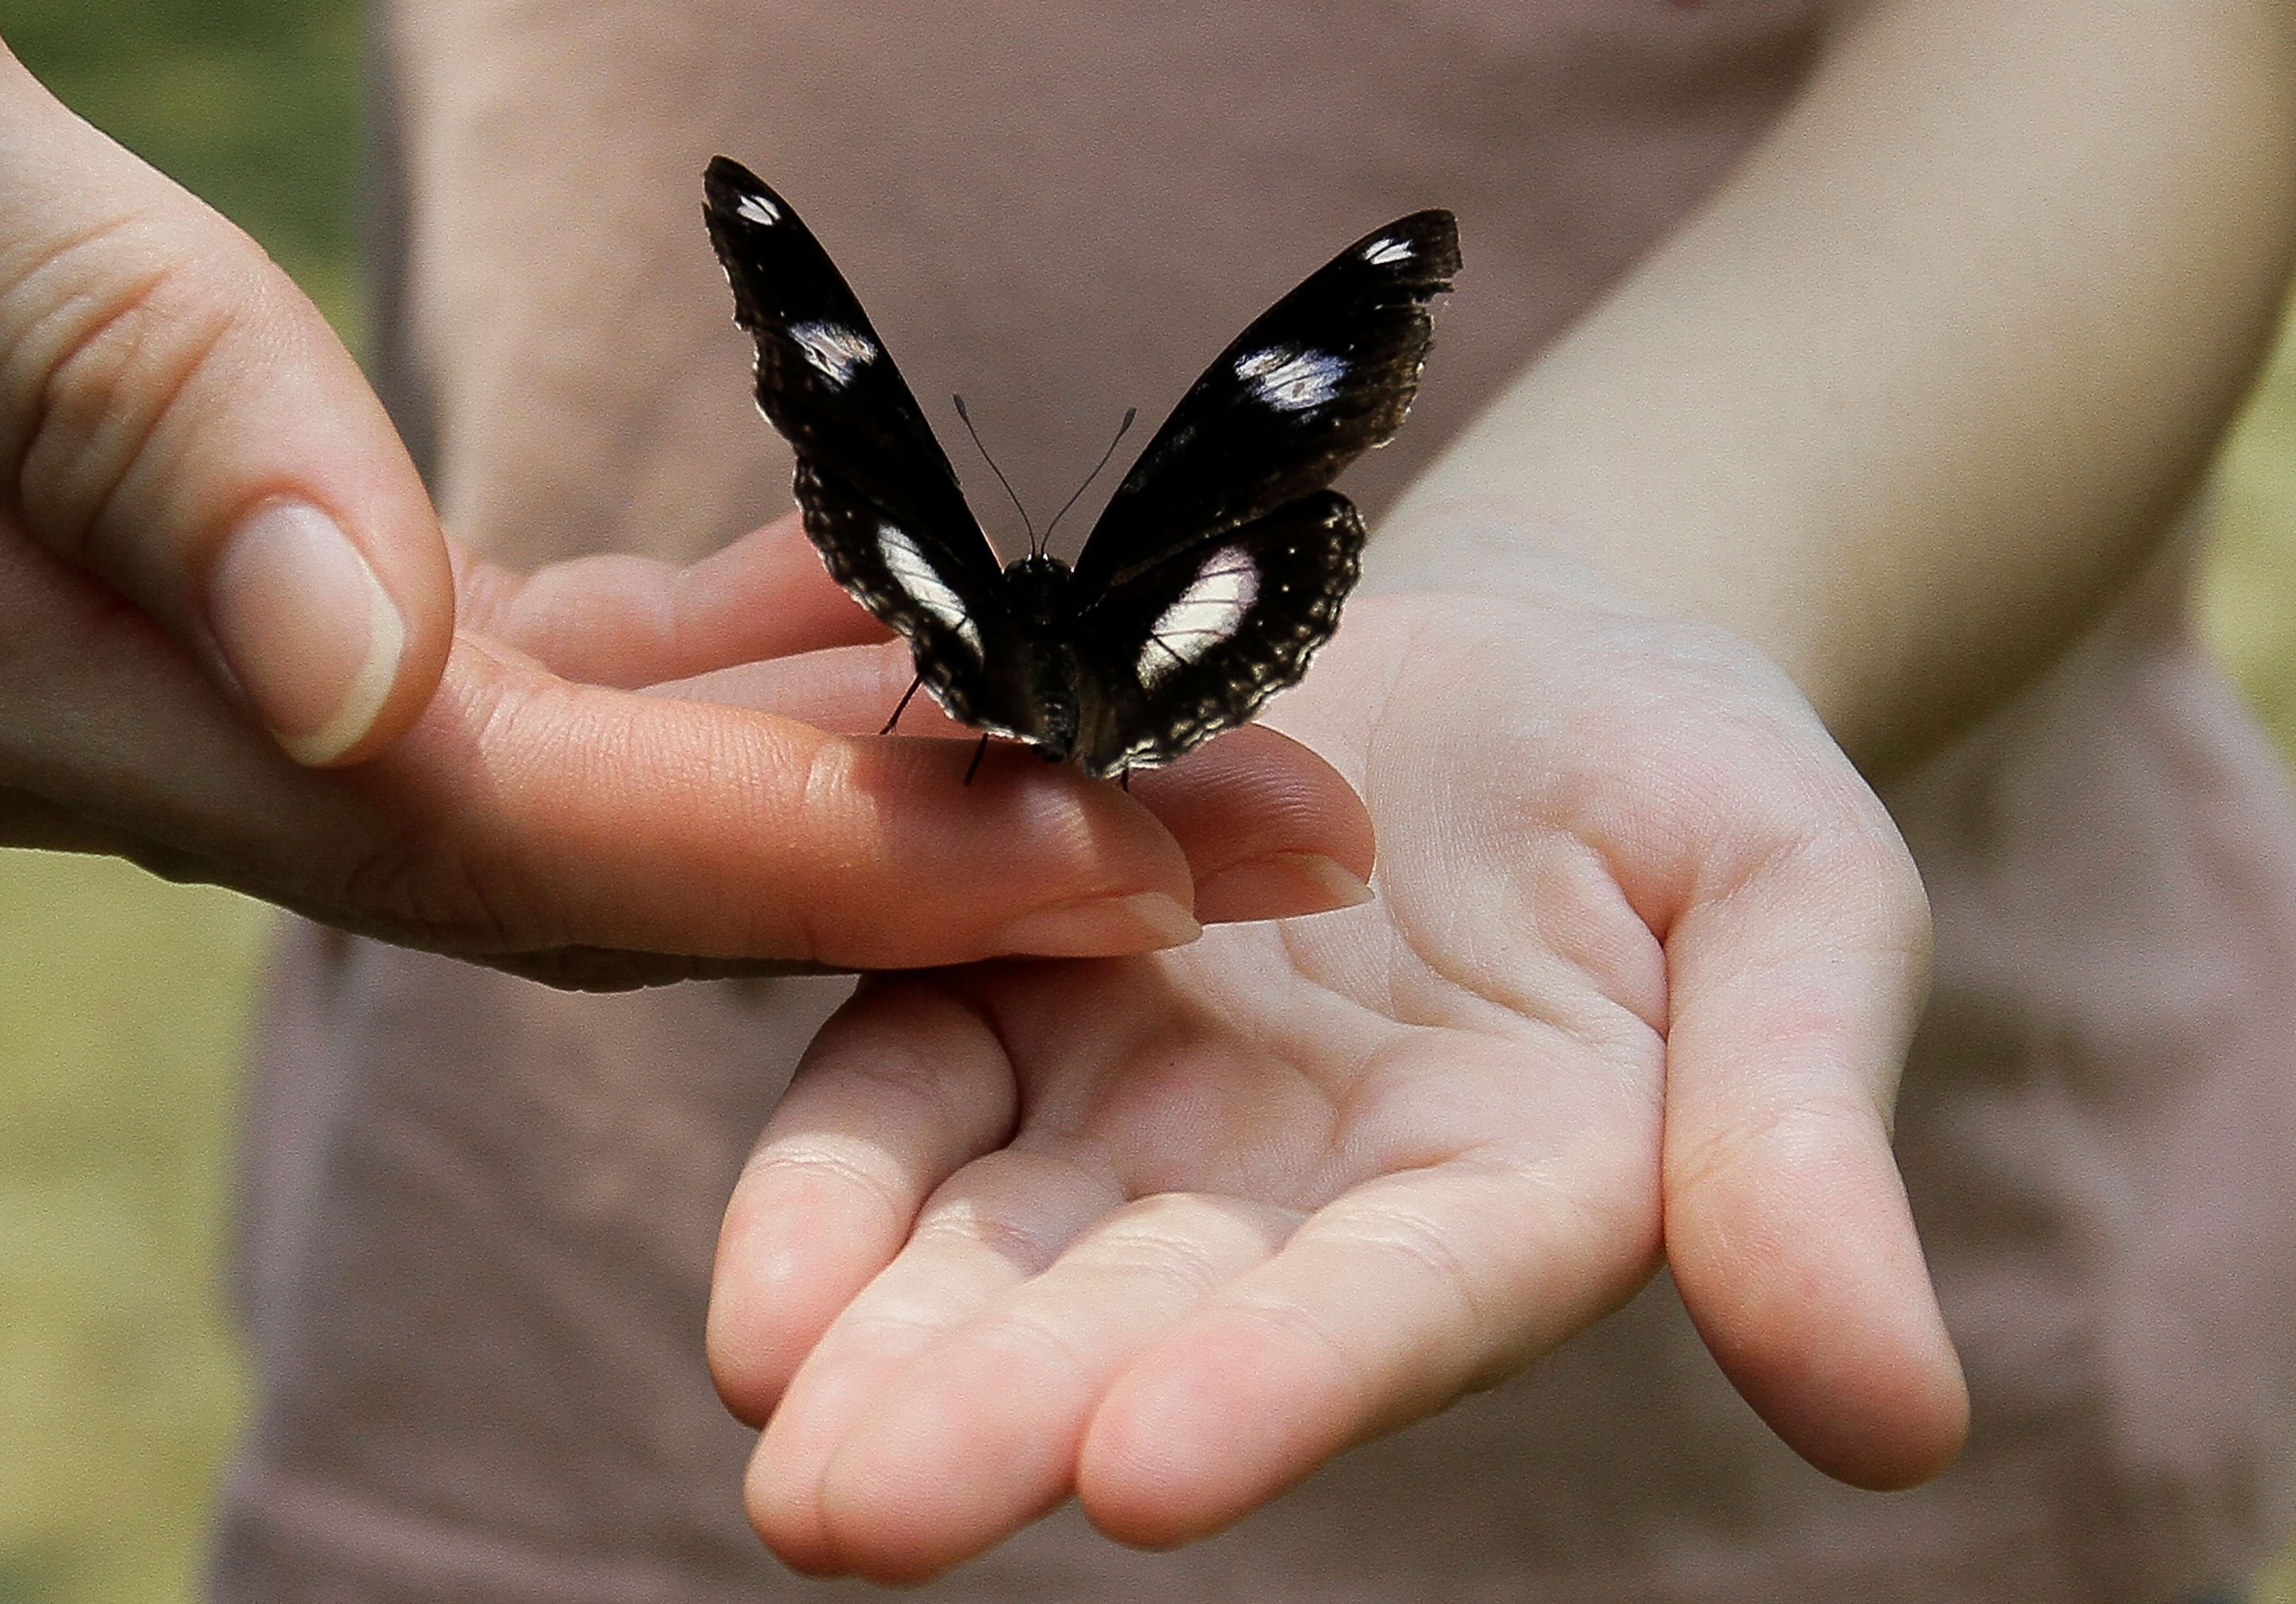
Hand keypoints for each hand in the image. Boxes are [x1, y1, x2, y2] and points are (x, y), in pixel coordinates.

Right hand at [0, 6, 1370, 977]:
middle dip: (975, 860)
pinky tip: (868, 603)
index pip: (570, 831)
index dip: (869, 865)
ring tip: (1153, 726)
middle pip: (656, 856)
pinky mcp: (259, 596)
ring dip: (890, 759)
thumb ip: (94, 390)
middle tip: (1282, 832)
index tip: (1158, 865)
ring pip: (629, 778)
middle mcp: (213, 735)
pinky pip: (546, 671)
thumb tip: (360, 663)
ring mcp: (244, 685)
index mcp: (133, 679)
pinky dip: (734, 654)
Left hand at [705, 573, 1969, 1579]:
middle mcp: (1301, 1196)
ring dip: (879, 1323)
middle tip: (843, 1510)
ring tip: (763, 1401)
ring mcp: (1152, 1095)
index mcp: (1503, 1198)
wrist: (1543, 658)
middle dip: (997, 1409)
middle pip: (1143, 1317)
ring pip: (999, 1230)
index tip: (1143, 1471)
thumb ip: (1804, 1149)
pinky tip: (754, 1272)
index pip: (1386, 1313)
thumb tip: (1901, 1427)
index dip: (1276, 1386)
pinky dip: (842, 1166)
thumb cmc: (1701, 794)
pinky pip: (918, 1075)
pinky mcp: (1037, 971)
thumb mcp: (1803, 923)